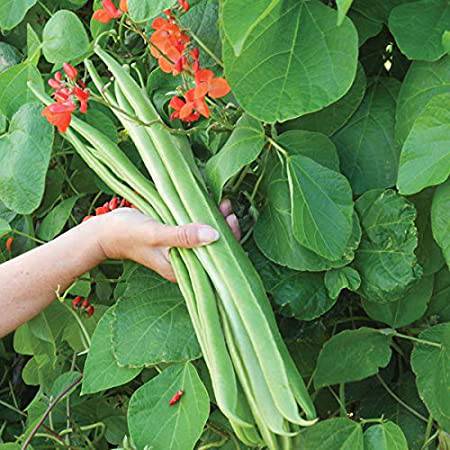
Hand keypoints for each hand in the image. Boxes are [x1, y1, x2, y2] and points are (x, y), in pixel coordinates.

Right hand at [96, 199, 239, 281]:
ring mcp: (180, 250)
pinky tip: (209, 205)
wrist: (105, 230)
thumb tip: (213, 235)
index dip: (227, 243)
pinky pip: (195, 229)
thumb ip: (183, 236)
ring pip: (205, 238)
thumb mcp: (156, 234)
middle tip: (228, 209)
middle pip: (212, 249)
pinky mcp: (176, 238)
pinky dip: (203, 218)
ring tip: (223, 204)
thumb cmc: (127, 234)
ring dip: (216, 222)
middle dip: (224, 230)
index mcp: (181, 269)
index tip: (231, 222)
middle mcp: (184, 262)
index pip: (213, 261)